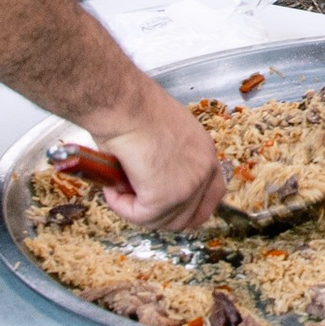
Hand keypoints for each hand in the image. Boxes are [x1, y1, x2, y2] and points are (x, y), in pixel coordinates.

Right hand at [90, 82, 226, 229]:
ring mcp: (188, 186)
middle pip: (193, 216)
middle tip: (135, 202)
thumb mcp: (162, 136)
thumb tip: (150, 180)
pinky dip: (122, 206)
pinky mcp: (165, 197)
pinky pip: (141, 217)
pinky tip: (111, 187)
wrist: (124, 104)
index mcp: (205, 152)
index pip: (212, 194)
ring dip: (137, 210)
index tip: (166, 208)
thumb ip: (166, 160)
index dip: (188, 207)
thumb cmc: (134, 110)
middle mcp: (204, 169)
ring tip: (118, 188)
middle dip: (161, 216)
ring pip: (164, 221)